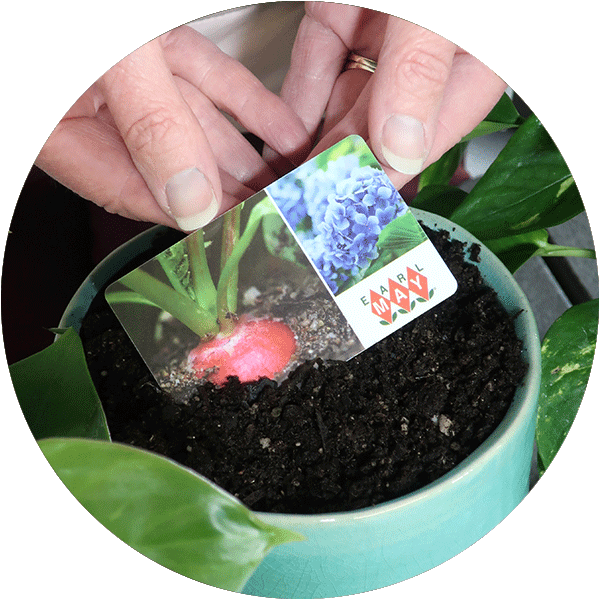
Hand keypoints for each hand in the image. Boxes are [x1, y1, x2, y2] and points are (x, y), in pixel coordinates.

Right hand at [36, 25, 310, 230]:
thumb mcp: (114, 53)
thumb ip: (152, 125)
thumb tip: (190, 200)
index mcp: (55, 119)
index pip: (127, 188)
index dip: (184, 211)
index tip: (233, 224)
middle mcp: (87, 103)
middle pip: (166, 161)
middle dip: (226, 186)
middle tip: (272, 208)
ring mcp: (121, 73)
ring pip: (192, 124)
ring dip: (245, 151)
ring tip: (287, 177)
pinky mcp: (149, 45)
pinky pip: (203, 80)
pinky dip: (245, 103)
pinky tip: (281, 129)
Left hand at [278, 2, 506, 188]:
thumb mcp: (438, 13)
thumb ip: (419, 71)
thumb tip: (401, 148)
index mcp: (471, 64)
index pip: (426, 138)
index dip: (388, 177)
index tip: (355, 210)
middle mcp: (423, 58)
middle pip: (378, 129)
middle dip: (342, 170)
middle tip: (311, 208)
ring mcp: (381, 37)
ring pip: (344, 105)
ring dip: (315, 147)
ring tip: (289, 188)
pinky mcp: (341, 13)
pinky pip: (317, 64)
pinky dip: (299, 101)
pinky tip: (283, 141)